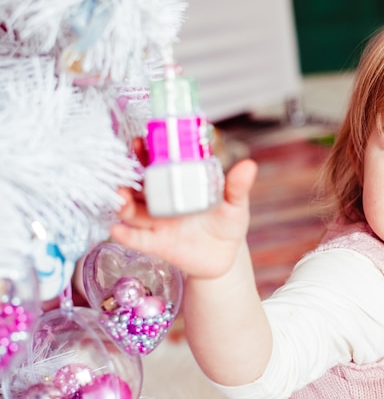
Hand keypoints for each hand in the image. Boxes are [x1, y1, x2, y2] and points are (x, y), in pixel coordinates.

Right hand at [109, 138, 257, 278]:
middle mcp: (163, 201)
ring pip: (132, 210)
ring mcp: (157, 222)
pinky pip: (138, 239)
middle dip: (127, 175)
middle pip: (138, 185)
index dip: (147, 152)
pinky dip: (126, 235)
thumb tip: (249, 165)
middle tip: (123, 166)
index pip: (158, 165)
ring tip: (121, 196)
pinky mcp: (157, 244)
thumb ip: (237, 187)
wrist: (225, 257)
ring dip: (123, 203)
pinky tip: (118, 230)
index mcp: (179, 185)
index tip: (142, 141)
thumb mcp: (234, 204)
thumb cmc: (227, 223)